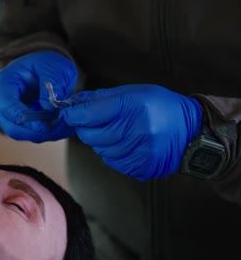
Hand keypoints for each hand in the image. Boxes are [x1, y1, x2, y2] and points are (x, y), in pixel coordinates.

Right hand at [0, 51, 76, 142]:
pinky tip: (62, 126)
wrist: (46, 68)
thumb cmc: (47, 63)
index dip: (26, 119)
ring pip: (22, 134)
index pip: (7, 107)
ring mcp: (8, 114)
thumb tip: (49, 109)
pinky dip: (47, 133)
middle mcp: (0, 101)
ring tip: (64, 124)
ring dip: (44, 133)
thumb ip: (53, 85)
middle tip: (59, 127)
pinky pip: (30, 134)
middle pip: (12, 126)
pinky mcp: (19, 124)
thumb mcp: (55, 67)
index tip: (48, 125)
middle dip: (37, 131)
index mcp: (3, 82)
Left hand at [60, 84, 201, 179]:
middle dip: (86, 129)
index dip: (73, 115)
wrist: (192, 132)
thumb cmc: (161, 107)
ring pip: (100, 150)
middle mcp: (135, 130)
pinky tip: (126, 144)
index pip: (89, 114)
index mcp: (132, 107)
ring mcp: (138, 152)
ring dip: (101, 142)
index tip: (67, 114)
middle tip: (94, 122)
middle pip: (90, 135)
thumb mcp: (134, 92)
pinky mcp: (140, 167)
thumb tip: (73, 102)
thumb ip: (101, 97)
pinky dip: (113, 153)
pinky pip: (112, 161)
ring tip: (119, 132)